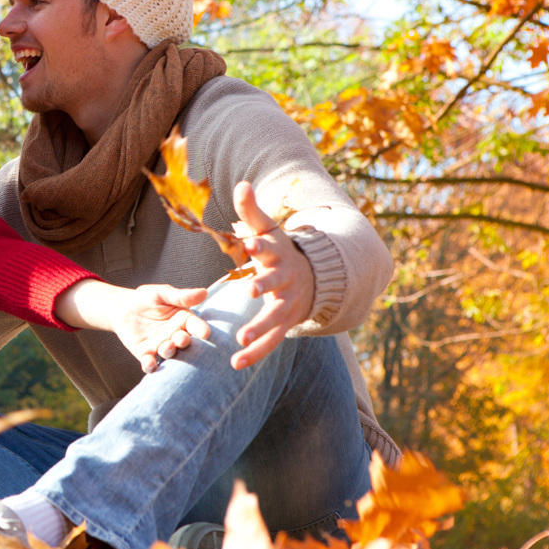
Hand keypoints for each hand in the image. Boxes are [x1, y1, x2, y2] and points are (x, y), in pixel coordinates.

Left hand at [110, 284, 210, 371]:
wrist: (123, 308)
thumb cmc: (148, 298)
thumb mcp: (163, 293)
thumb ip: (181, 296)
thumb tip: (204, 292)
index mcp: (184, 320)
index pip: (195, 325)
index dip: (201, 329)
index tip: (205, 333)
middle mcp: (175, 336)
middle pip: (184, 341)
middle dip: (184, 342)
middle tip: (182, 339)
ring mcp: (161, 346)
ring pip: (169, 353)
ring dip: (169, 352)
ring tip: (167, 347)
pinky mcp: (146, 354)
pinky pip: (150, 363)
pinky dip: (150, 366)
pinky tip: (150, 365)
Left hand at [231, 181, 314, 369]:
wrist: (313, 278)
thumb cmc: (280, 251)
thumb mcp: (267, 230)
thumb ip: (251, 211)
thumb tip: (241, 184)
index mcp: (278, 256)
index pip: (268, 248)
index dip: (259, 245)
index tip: (249, 243)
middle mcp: (285, 281)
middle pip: (274, 283)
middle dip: (263, 285)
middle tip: (250, 290)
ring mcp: (287, 305)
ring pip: (274, 318)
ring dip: (259, 328)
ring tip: (240, 339)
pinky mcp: (284, 325)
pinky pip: (270, 343)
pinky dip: (255, 354)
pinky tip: (235, 364)